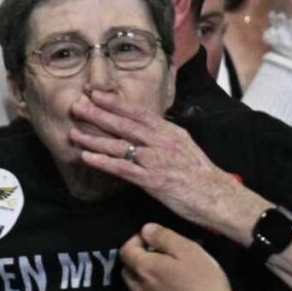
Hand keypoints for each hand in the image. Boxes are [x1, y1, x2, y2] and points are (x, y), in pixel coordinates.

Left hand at [70, 91, 240, 229]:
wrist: (218, 196)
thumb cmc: (201, 175)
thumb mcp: (184, 146)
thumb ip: (164, 138)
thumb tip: (147, 130)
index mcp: (169, 132)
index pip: (138, 113)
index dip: (115, 103)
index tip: (96, 94)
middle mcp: (161, 142)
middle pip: (125, 124)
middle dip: (98, 114)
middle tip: (76, 106)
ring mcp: (156, 161)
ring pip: (120, 145)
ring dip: (94, 138)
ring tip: (73, 132)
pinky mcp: (152, 181)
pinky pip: (123, 169)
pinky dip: (103, 162)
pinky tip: (88, 157)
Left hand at [121, 224, 232, 290]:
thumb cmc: (203, 281)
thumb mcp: (188, 250)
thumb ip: (163, 237)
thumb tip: (146, 229)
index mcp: (143, 269)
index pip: (125, 250)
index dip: (137, 240)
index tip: (153, 240)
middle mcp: (137, 290)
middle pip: (127, 270)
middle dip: (138, 260)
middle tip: (159, 258)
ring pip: (134, 290)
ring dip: (142, 281)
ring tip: (162, 279)